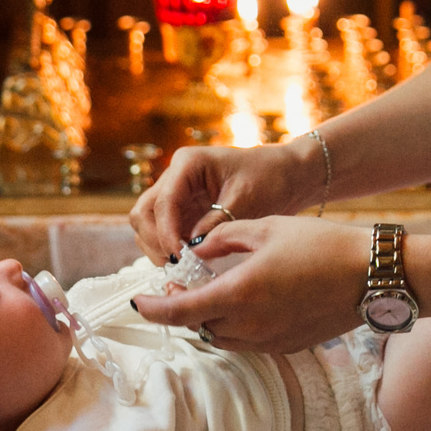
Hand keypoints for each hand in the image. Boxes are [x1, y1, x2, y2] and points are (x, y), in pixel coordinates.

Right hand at [128, 140, 318, 264]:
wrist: (286, 176)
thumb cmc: (270, 178)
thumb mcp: (247, 200)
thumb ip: (217, 223)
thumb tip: (192, 249)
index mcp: (188, 164)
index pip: (163, 201)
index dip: (165, 232)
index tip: (178, 256)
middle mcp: (176, 176)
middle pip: (144, 212)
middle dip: (154, 241)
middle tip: (176, 265)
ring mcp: (177, 194)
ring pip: (148, 224)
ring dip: (158, 247)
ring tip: (182, 267)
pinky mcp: (184, 211)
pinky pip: (164, 232)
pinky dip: (169, 249)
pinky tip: (188, 263)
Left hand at [129, 214, 365, 354]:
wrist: (372, 275)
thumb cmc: (321, 244)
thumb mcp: (265, 227)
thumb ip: (222, 239)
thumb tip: (195, 251)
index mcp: (240, 293)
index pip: (179, 311)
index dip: (153, 309)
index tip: (138, 301)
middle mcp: (250, 325)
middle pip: (197, 325)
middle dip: (182, 307)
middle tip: (178, 284)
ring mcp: (269, 340)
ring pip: (220, 336)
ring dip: (207, 318)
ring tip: (209, 291)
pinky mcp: (286, 346)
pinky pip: (245, 341)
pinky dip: (233, 325)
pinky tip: (242, 301)